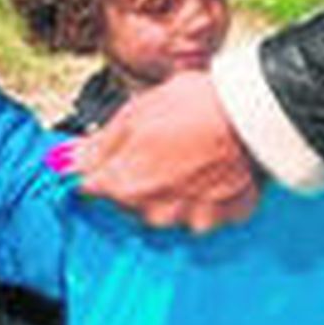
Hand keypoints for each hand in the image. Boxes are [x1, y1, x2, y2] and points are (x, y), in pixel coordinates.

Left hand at [68, 71, 261, 232]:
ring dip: (171, 189)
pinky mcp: (223, 217)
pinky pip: (204, 211)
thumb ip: (100, 144)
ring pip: (167, 209)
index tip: (108, 155)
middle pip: (130, 201)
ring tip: (189, 154)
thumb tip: (69, 159)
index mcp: (126, 186)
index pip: (92, 187)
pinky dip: (204, 194)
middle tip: (159, 145)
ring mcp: (191, 218)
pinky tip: (211, 168)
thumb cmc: (196, 106)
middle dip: (137, 177)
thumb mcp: (135, 113)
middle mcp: (154, 211)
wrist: (254, 112)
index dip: (98, 167)